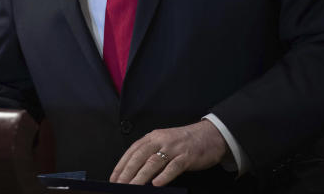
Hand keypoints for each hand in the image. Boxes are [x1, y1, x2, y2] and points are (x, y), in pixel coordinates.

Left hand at [110, 120, 227, 185]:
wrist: (210, 135)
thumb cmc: (184, 142)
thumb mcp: (164, 143)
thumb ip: (150, 154)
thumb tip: (134, 172)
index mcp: (153, 137)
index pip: (133, 150)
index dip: (122, 164)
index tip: (113, 178)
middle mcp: (161, 140)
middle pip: (140, 156)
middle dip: (128, 171)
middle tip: (119, 185)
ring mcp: (174, 148)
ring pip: (154, 162)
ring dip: (141, 176)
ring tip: (132, 186)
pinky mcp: (187, 157)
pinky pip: (173, 167)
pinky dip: (164, 176)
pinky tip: (156, 184)